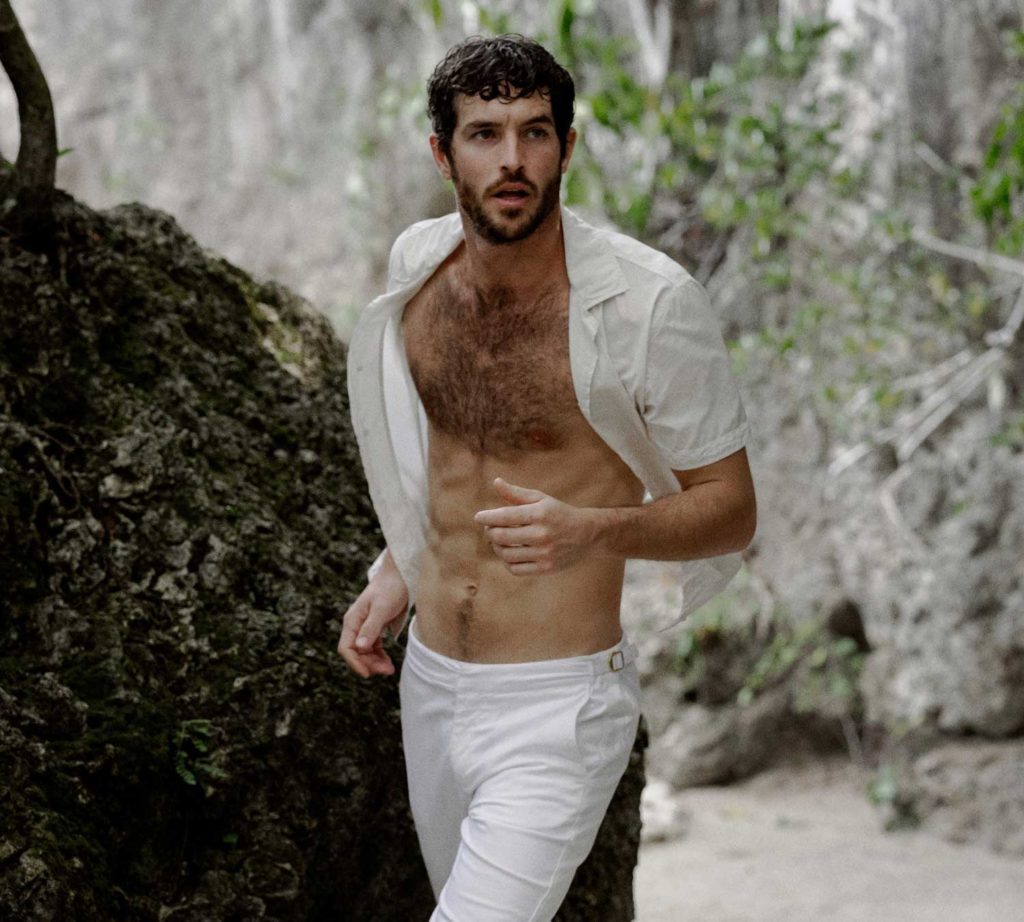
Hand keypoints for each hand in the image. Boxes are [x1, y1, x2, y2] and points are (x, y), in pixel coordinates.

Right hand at [337, 564, 408, 677]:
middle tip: (387, 671)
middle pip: (356, 652)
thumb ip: (371, 628)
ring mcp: (365, 626)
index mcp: (353, 620)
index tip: (368, 674)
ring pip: (365, 651)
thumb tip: (360, 647)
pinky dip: (380, 656)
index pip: (346, 647)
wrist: (401, 575)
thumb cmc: (391, 588)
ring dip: (375, 662)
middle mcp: (356, 624)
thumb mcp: (382, 608)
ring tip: (389, 669)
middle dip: (369, 664)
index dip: (355, 662)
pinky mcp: (375, 627)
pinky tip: (388, 661)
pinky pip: (373, 647)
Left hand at [473, 477, 597, 574]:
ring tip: (498, 540)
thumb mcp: (541, 499)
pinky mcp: (546, 568)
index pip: (504, 516)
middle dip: (490, 531)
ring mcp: (544, 553)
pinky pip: (516, 569)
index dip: (487, 517)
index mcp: (539, 514)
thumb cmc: (560, 513)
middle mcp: (541, 534)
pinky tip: (509, 554)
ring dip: (497, 547)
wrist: (588, 534)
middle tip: (490, 528)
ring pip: (506, 554)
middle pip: (502, 536)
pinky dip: (507, 562)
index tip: (479, 517)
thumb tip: (496, 482)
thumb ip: (517, 493)